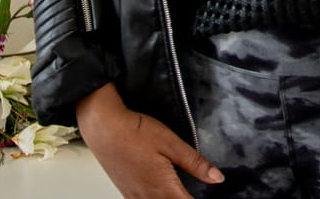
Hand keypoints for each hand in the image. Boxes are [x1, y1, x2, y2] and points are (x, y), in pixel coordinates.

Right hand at [75, 83, 222, 197]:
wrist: (103, 128)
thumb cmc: (135, 131)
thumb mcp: (171, 142)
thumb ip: (195, 163)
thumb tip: (217, 178)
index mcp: (164, 188)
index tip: (211, 195)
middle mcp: (149, 198)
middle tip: (194, 190)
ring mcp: (136, 198)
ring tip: (182, 191)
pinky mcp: (127, 194)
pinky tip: (163, 192)